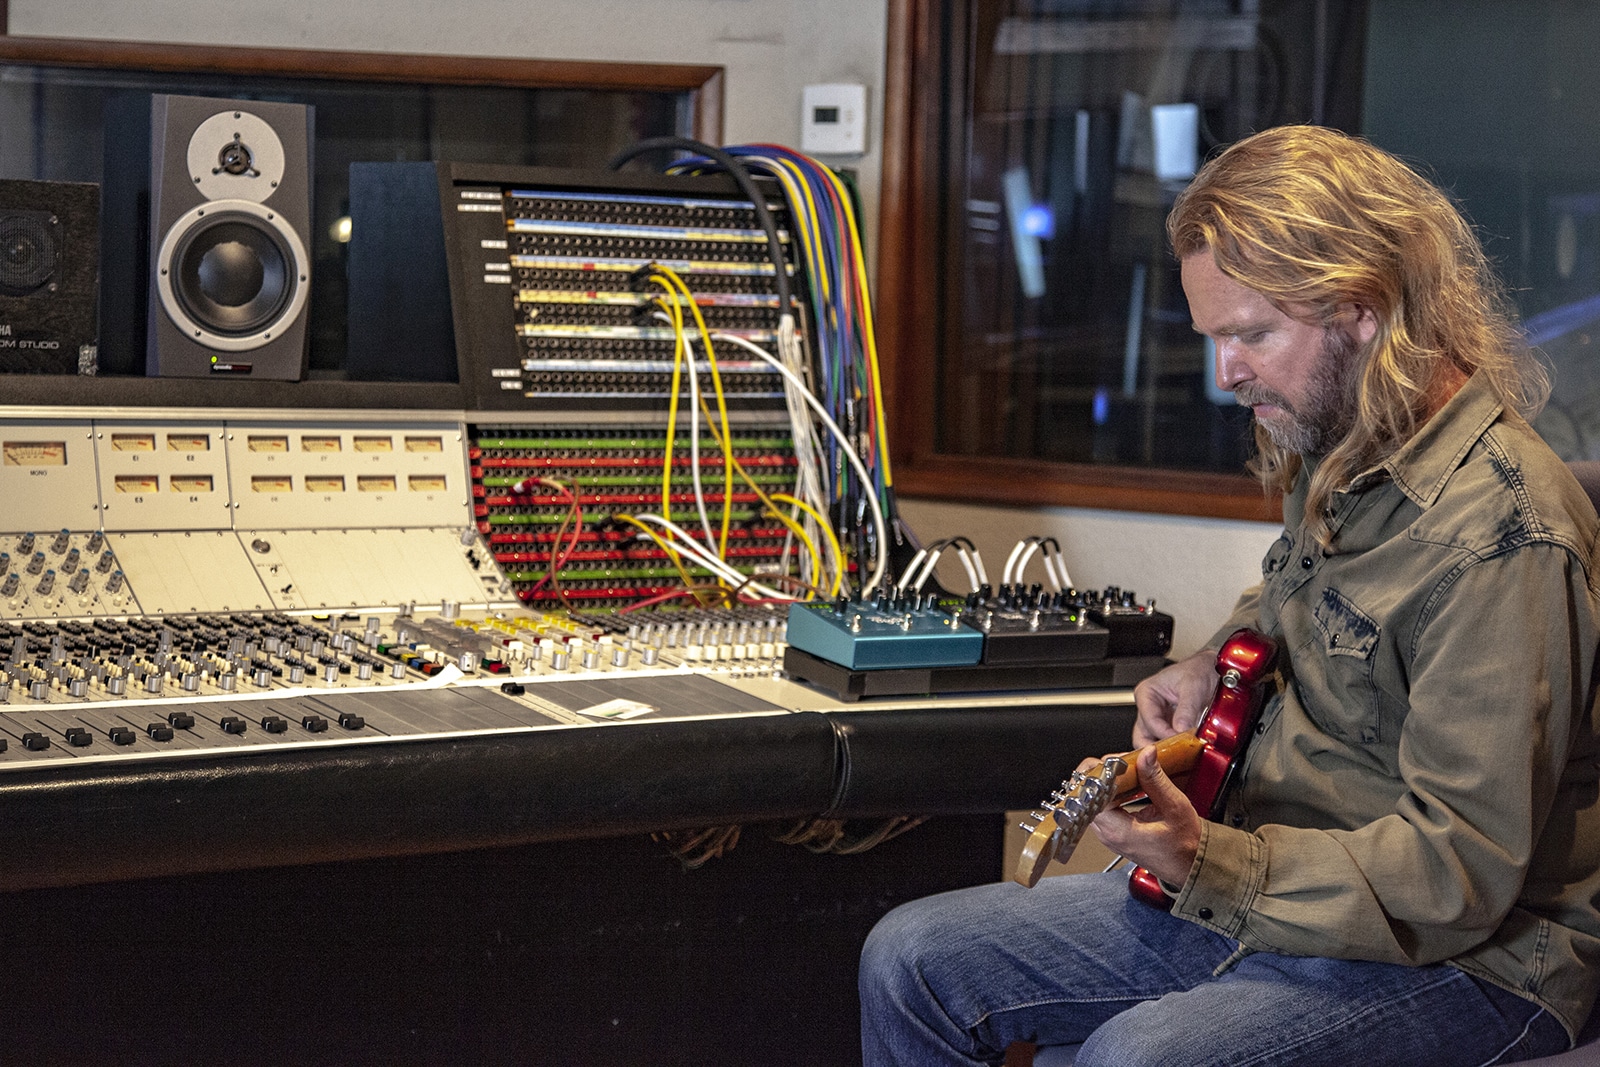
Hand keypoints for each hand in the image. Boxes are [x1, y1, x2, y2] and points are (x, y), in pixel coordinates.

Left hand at [1088, 745, 1201, 886]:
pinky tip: (1125, 783)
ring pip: (1094, 800)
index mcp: (1118, 830)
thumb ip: (1156, 779)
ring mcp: (1109, 835)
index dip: (1100, 773)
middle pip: (1088, 796)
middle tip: (1122, 762)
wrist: (1192, 866)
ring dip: (1106, 782)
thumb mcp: (1174, 807)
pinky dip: (1111, 792)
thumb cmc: (1186, 846)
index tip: (1115, 761)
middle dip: (1102, 774)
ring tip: (1125, 770)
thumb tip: (1145, 754)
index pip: (1091, 795)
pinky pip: (1103, 807)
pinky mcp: (1114, 834)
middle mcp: (1108, 834)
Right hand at [1131, 648, 1217, 746]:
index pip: (1150, 721)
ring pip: (1151, 742)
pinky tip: (1184, 751)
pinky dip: (1173, 749)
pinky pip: (1165, 742)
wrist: (1213, 670)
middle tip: (1173, 754)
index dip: (1165, 734)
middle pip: (1142, 736)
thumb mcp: (1194, 687)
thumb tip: (1181, 729)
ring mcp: (1158, 718)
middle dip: (1155, 749)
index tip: (1180, 740)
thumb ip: (1187, 709)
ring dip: (1164, 750)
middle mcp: (1148, 707)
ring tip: (1180, 754)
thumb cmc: (1199, 670)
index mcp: (1146, 693)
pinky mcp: (1169, 726)